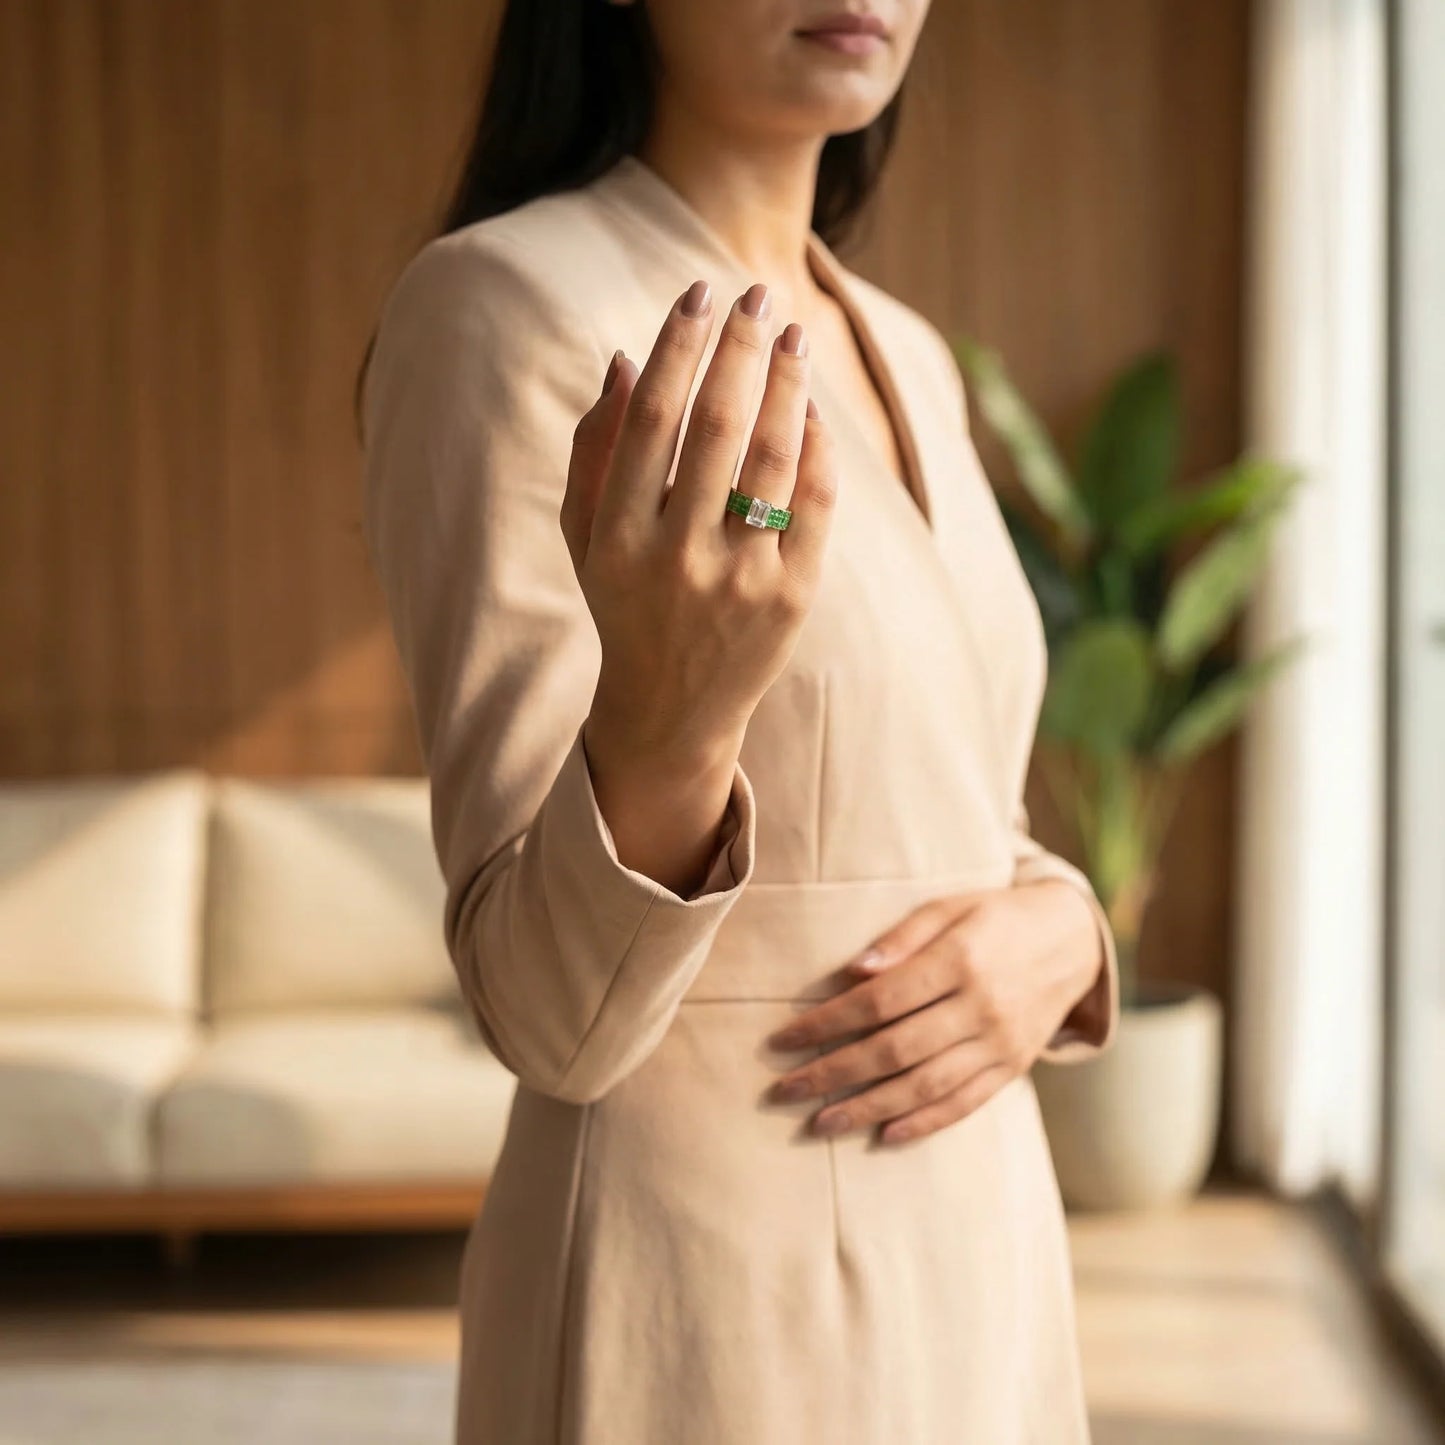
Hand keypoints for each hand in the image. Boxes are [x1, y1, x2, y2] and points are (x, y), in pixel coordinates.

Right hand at [563, 277, 837, 777]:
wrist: (672, 706)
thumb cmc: (625, 601)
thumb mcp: (585, 536)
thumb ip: (593, 449)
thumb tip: (621, 358)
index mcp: (616, 538)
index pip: (652, 418)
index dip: (678, 346)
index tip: (699, 295)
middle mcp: (678, 558)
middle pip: (718, 425)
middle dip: (741, 347)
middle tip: (758, 295)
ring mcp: (741, 580)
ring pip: (774, 457)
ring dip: (789, 383)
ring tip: (795, 336)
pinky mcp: (792, 598)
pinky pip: (814, 503)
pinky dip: (816, 447)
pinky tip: (811, 408)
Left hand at [764, 879, 1105, 1144]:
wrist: (1072, 942)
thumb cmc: (994, 917)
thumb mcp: (950, 906)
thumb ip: (902, 938)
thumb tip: (852, 972)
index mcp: (959, 960)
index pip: (878, 1001)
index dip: (826, 1023)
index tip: (782, 1039)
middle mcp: (980, 1007)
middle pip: (894, 1050)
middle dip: (832, 1073)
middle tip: (784, 1091)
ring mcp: (999, 1043)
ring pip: (924, 1086)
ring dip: (868, 1109)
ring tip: (821, 1122)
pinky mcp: (1012, 1068)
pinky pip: (964, 1104)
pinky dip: (924, 1123)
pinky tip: (884, 1136)